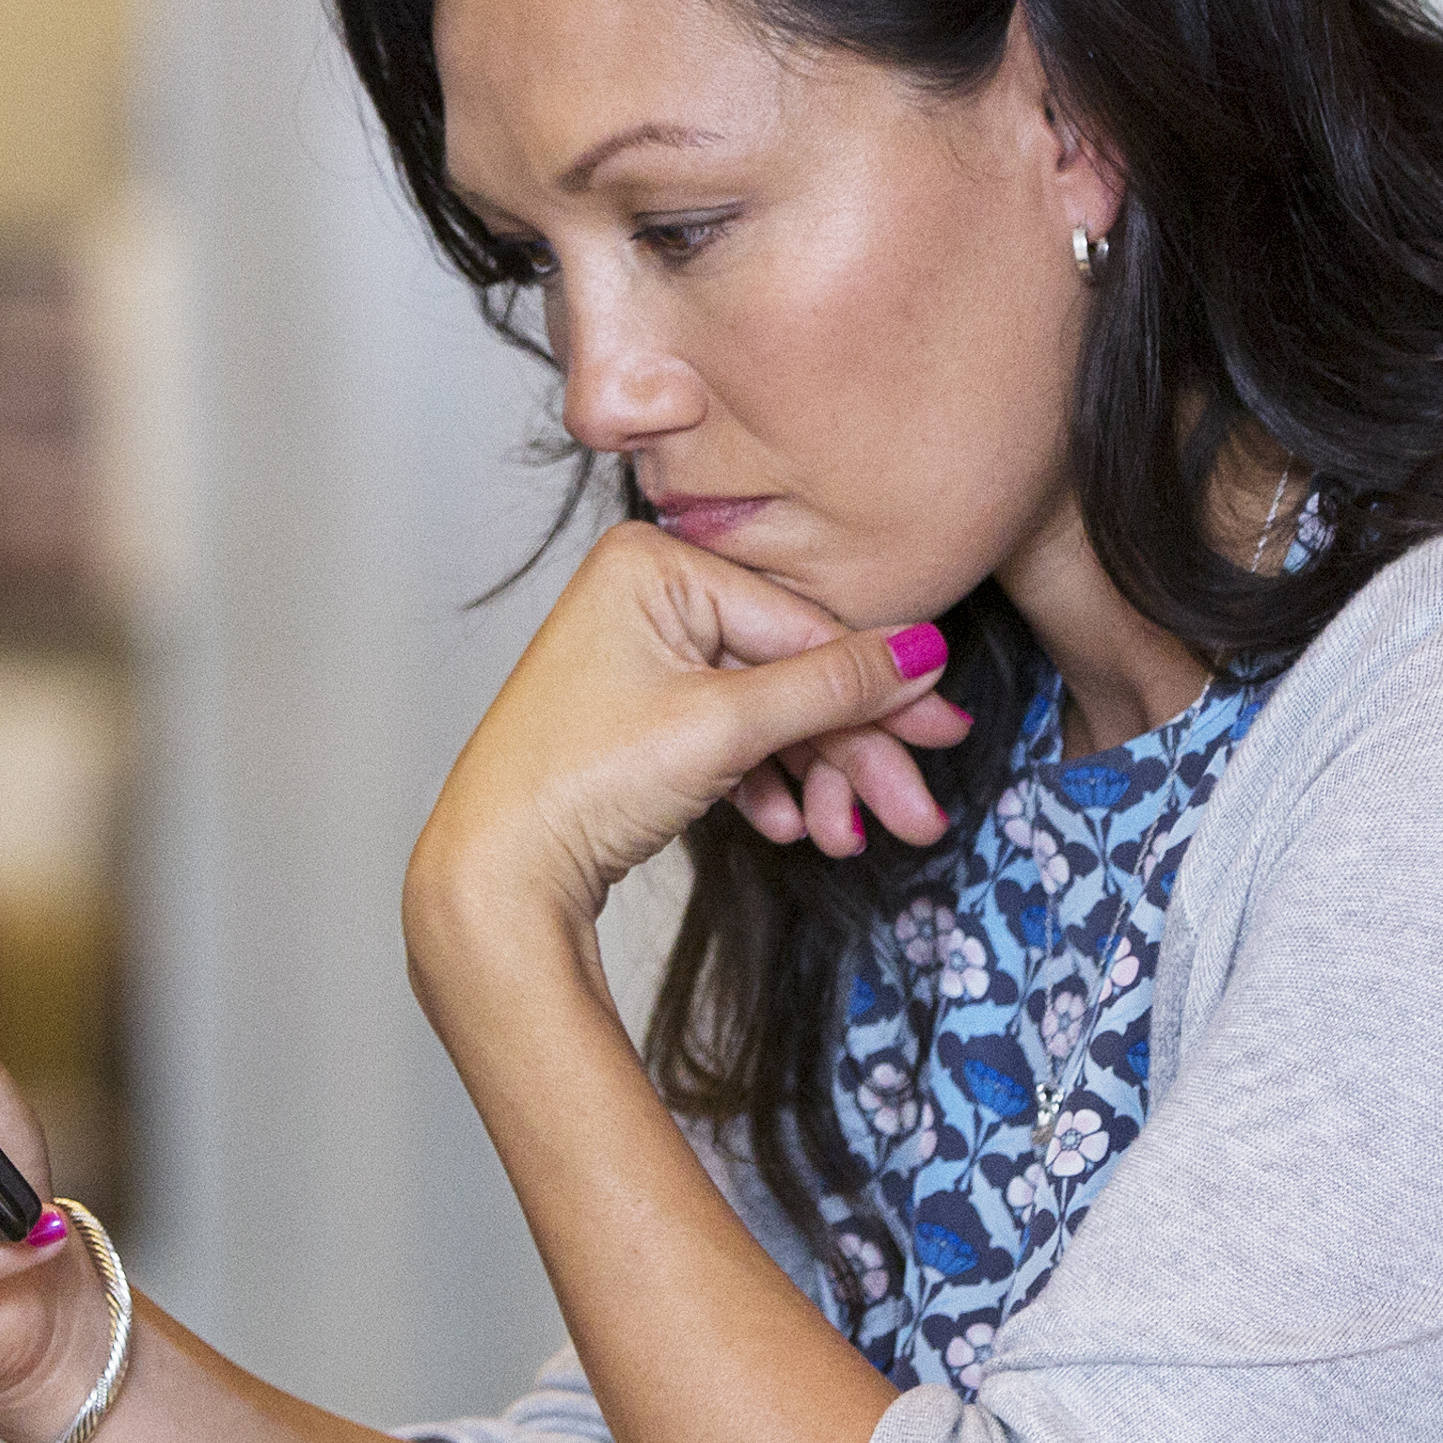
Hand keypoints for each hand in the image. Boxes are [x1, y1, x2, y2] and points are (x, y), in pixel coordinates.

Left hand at [405, 525, 977, 986]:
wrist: (494, 878)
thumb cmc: (576, 784)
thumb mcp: (723, 727)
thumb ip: (832, 688)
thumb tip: (924, 652)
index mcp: (655, 564)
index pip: (801, 625)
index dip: (881, 690)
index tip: (947, 733)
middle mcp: (644, 594)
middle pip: (789, 672)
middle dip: (852, 752)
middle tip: (914, 813)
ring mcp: (639, 654)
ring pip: (765, 712)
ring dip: (813, 778)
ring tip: (842, 840)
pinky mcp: (638, 712)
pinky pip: (728, 736)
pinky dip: (763, 783)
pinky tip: (784, 827)